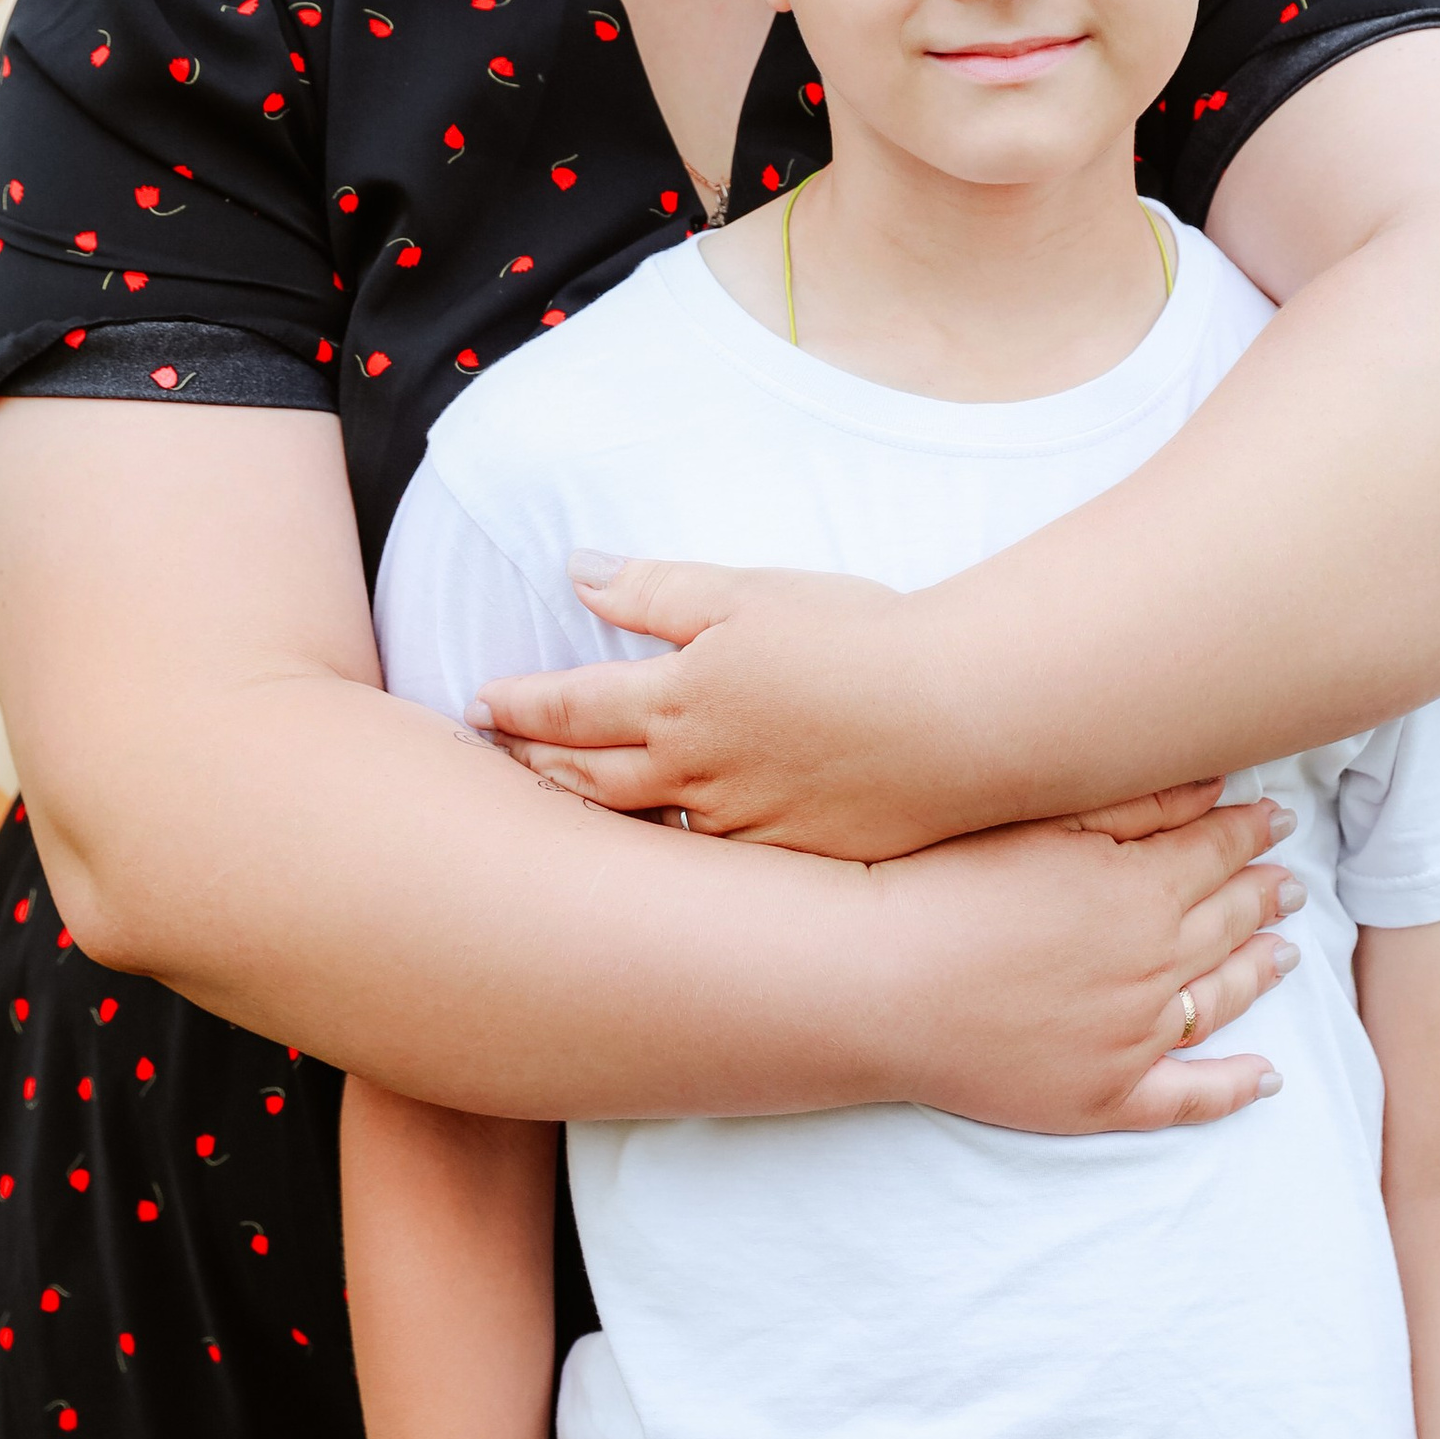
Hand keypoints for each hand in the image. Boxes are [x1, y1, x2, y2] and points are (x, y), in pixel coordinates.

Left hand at [472, 556, 983, 854]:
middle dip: (533, 769)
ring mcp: (741, 830)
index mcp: (677, 704)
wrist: (960, 715)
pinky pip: (708, 867)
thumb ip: (655, 589)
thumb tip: (578, 571)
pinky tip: (658, 863)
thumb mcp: (747, 592)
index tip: (479, 703)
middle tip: (494, 763)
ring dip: (588, 821)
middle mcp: (694, 779)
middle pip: (588, 781)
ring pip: (640, 833)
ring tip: (556, 814)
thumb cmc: (858, 638)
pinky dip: (665, 862)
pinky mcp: (791, 861)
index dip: (519, 705)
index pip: (570, 707)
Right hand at [871, 780, 1299, 1132]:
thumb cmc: (943, 884)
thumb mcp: (1045, 822)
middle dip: (1262, 896)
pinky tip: (1268, 1078)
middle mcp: (1152, 967)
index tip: (1277, 819)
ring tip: (1287, 951)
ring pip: (1218, 1000)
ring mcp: (1131, 1039)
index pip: (1215, 852)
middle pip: (1225, 923)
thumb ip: (1139, 804)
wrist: (874, 983)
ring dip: (1259, 972)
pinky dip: (1232, 1089)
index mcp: (1140, 892)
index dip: (1250, 833)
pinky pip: (1185, 1099)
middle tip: (1292, 882)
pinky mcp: (1100, 1097)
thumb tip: (1221, 786)